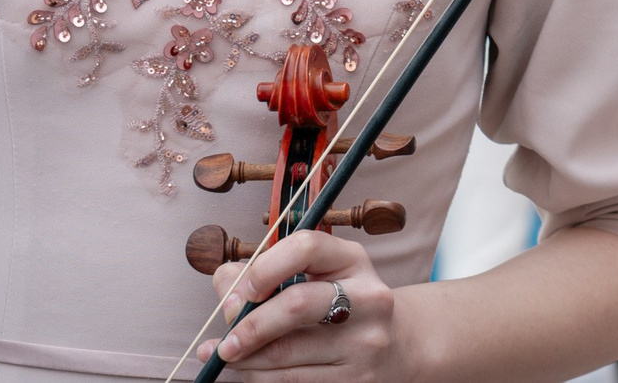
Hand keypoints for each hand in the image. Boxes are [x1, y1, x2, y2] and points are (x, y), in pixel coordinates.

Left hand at [198, 228, 403, 380]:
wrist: (394, 346)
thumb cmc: (338, 306)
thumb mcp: (314, 277)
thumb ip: (263, 274)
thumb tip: (226, 293)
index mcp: (353, 260)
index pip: (306, 246)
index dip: (264, 268)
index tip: (242, 291)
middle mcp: (367, 298)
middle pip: (295, 305)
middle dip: (248, 326)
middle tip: (222, 343)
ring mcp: (364, 342)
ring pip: (285, 354)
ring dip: (245, 360)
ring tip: (226, 357)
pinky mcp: (355, 380)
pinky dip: (260, 378)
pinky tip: (251, 371)